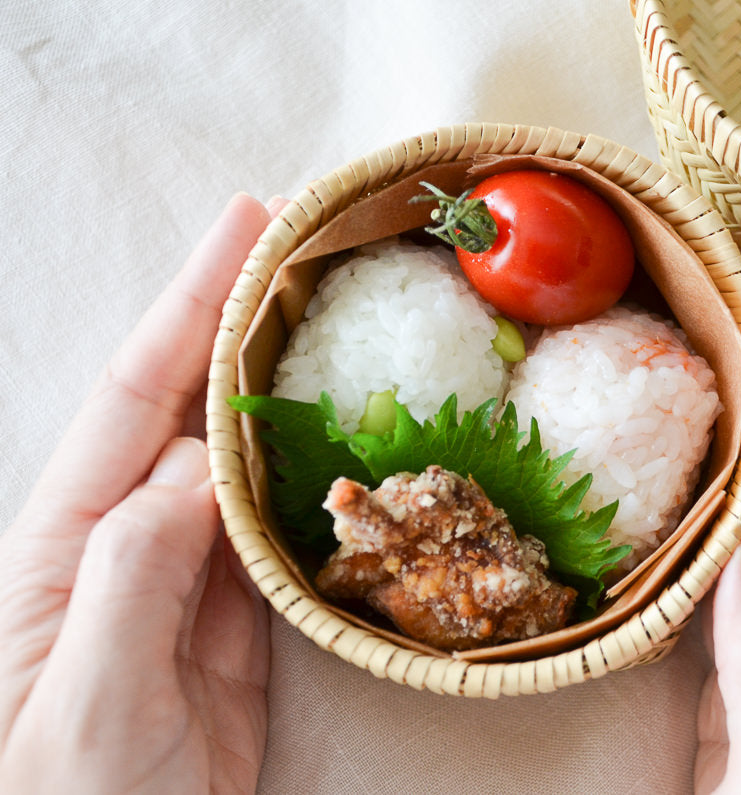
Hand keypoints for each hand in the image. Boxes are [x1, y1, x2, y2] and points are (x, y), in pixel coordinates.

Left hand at [0, 194, 278, 792]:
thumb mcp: (86, 709)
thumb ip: (131, 581)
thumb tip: (192, 466)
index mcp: (65, 546)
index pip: (135, 398)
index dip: (190, 306)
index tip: (245, 225)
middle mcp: (124, 541)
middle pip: (187, 402)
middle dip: (237, 313)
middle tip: (300, 236)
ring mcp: (184, 576)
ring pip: (239, 453)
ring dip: (283, 378)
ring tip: (332, 310)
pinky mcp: (233, 617)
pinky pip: (277, 521)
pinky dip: (314, 467)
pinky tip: (344, 431)